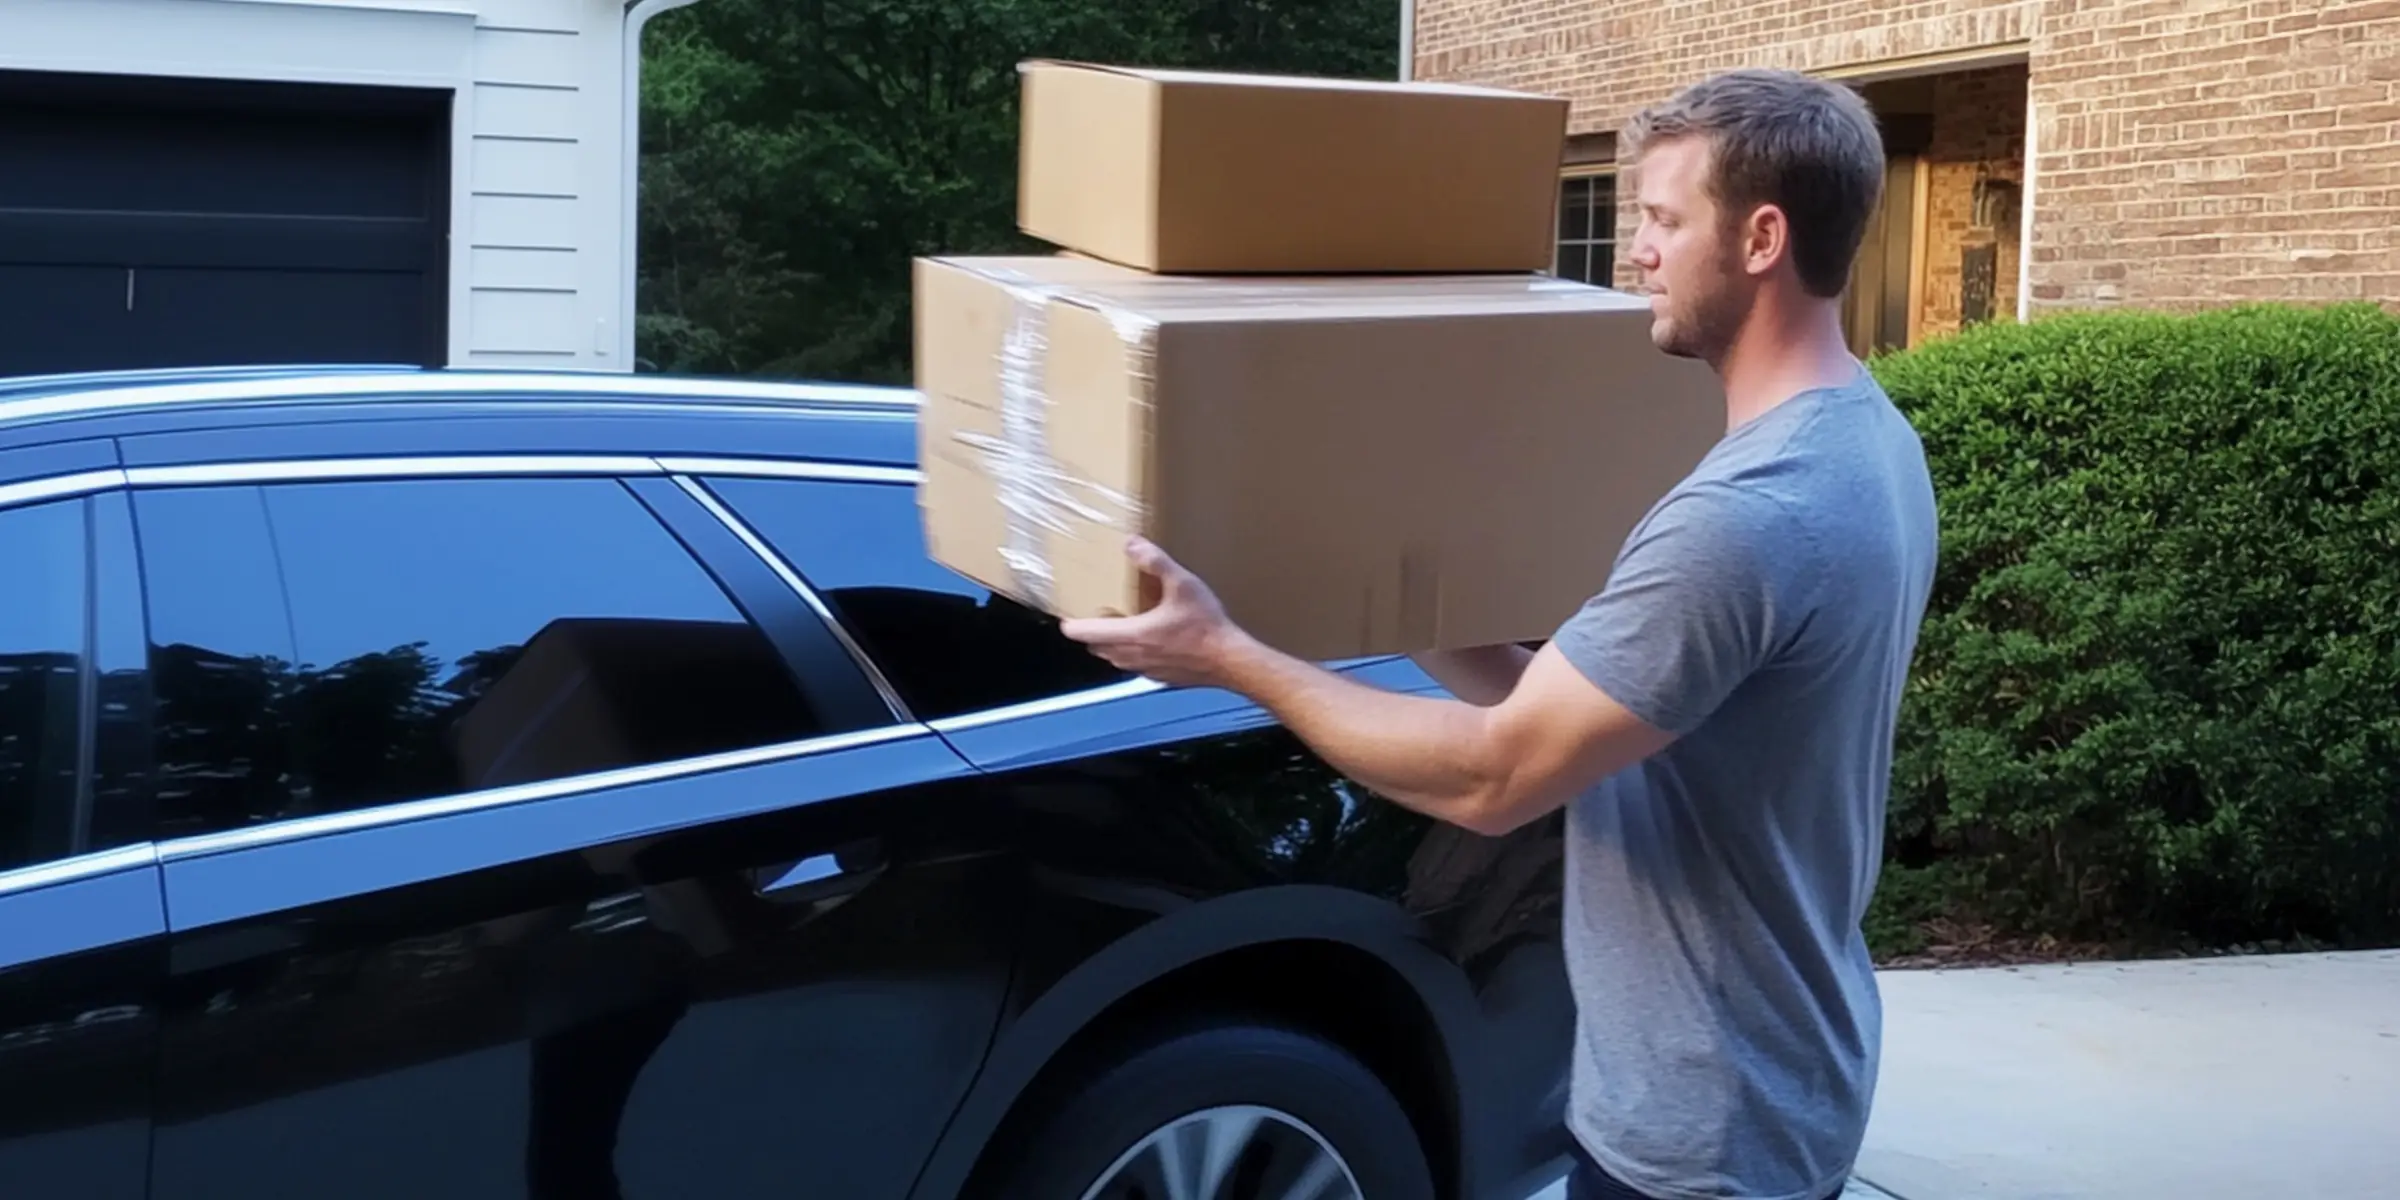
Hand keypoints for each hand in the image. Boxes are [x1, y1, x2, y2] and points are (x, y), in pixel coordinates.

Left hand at [1059, 537, 1251, 687]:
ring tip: (1122, 624)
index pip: (1086, 634)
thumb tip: (1131, 543)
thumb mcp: (1183, 584)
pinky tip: (1151, 640)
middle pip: (1097, 647)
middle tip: (1098, 613)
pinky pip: (1135, 665)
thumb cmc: (1205, 625)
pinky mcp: (1160, 678)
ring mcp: (1145, 670)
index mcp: (1131, 635)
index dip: (1071, 624)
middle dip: (1092, 632)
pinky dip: (1133, 653)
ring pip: (1115, 658)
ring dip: (1112, 643)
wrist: (1230, 660)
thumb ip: (1156, 562)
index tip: (1065, 615)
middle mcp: (1132, 657)